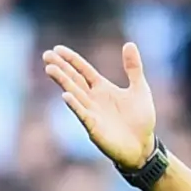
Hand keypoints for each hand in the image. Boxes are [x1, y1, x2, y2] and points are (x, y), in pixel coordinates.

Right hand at [42, 42, 157, 170]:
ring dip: (63, 82)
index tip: (58, 49)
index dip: (71, 59)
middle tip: (46, 55)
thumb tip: (129, 44)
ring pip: (74, 93)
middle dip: (61, 68)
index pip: (83, 70)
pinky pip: (82, 114)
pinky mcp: (94, 127)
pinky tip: (65, 95)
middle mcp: (93, 99)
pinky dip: (74, 105)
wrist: (143, 146)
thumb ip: (133, 68)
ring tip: (50, 69)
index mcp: (102, 88)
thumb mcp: (140, 89)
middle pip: (74, 79)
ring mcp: (92, 113)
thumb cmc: (141, 120)